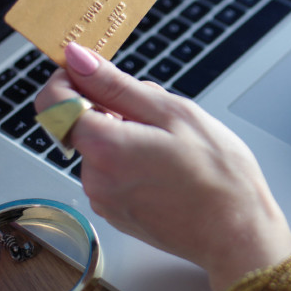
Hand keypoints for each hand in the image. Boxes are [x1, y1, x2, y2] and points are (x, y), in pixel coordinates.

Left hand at [34, 42, 290, 290]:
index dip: (69, 79)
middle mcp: (94, 177)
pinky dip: (132, 162)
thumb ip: (116, 85)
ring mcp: (104, 200)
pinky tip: (168, 168)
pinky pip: (112, 174)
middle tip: (159, 116)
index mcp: (104, 147)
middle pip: (82, 125)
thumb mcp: (173, 113)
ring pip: (100, 148)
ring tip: (172, 147)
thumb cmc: (217, 173)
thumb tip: (78, 59)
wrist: (236, 232)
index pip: (53, 102)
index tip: (93, 71)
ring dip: (125, 137)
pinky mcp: (117, 214)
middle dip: (112, 109)